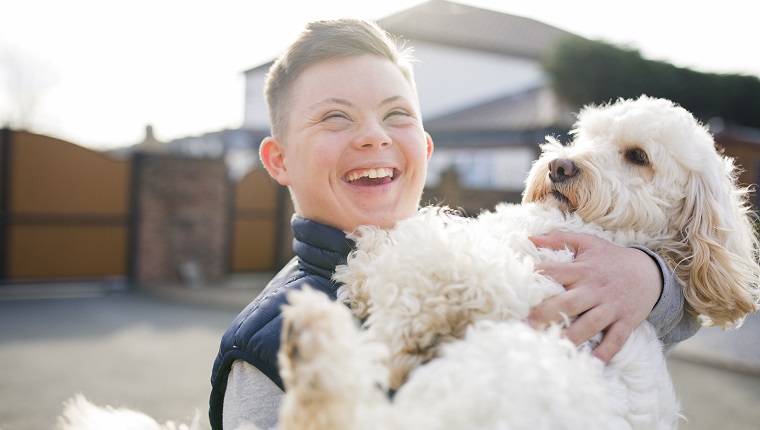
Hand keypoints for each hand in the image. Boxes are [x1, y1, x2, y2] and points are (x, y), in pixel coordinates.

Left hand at [527, 231, 661, 361]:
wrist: (649, 272)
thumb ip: (558, 239)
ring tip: (552, 347)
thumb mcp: (587, 242)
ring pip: (590, 324)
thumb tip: (529, 238)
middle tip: (527, 326)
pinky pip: (616, 338)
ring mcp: (611, 307)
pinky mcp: (626, 321)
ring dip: (571, 337)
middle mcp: (595, 289)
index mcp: (583, 270)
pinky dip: (606, 351)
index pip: (556, 272)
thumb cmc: (610, 258)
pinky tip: (592, 362)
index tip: (518, 290)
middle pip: (569, 303)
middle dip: (548, 314)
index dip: (537, 278)